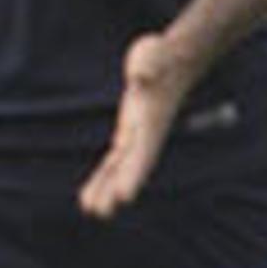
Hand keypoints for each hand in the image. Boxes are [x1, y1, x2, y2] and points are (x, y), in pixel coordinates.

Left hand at [78, 32, 196, 217]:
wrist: (175, 59)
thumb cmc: (164, 56)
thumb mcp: (155, 55)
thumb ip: (149, 65)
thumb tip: (141, 72)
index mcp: (153, 120)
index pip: (143, 152)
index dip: (133, 174)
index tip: (125, 196)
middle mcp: (146, 133)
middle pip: (130, 166)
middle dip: (116, 189)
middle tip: (100, 213)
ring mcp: (137, 134)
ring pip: (120, 167)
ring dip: (106, 188)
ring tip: (91, 210)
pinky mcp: (128, 132)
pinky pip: (114, 160)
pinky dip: (104, 176)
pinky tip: (91, 193)